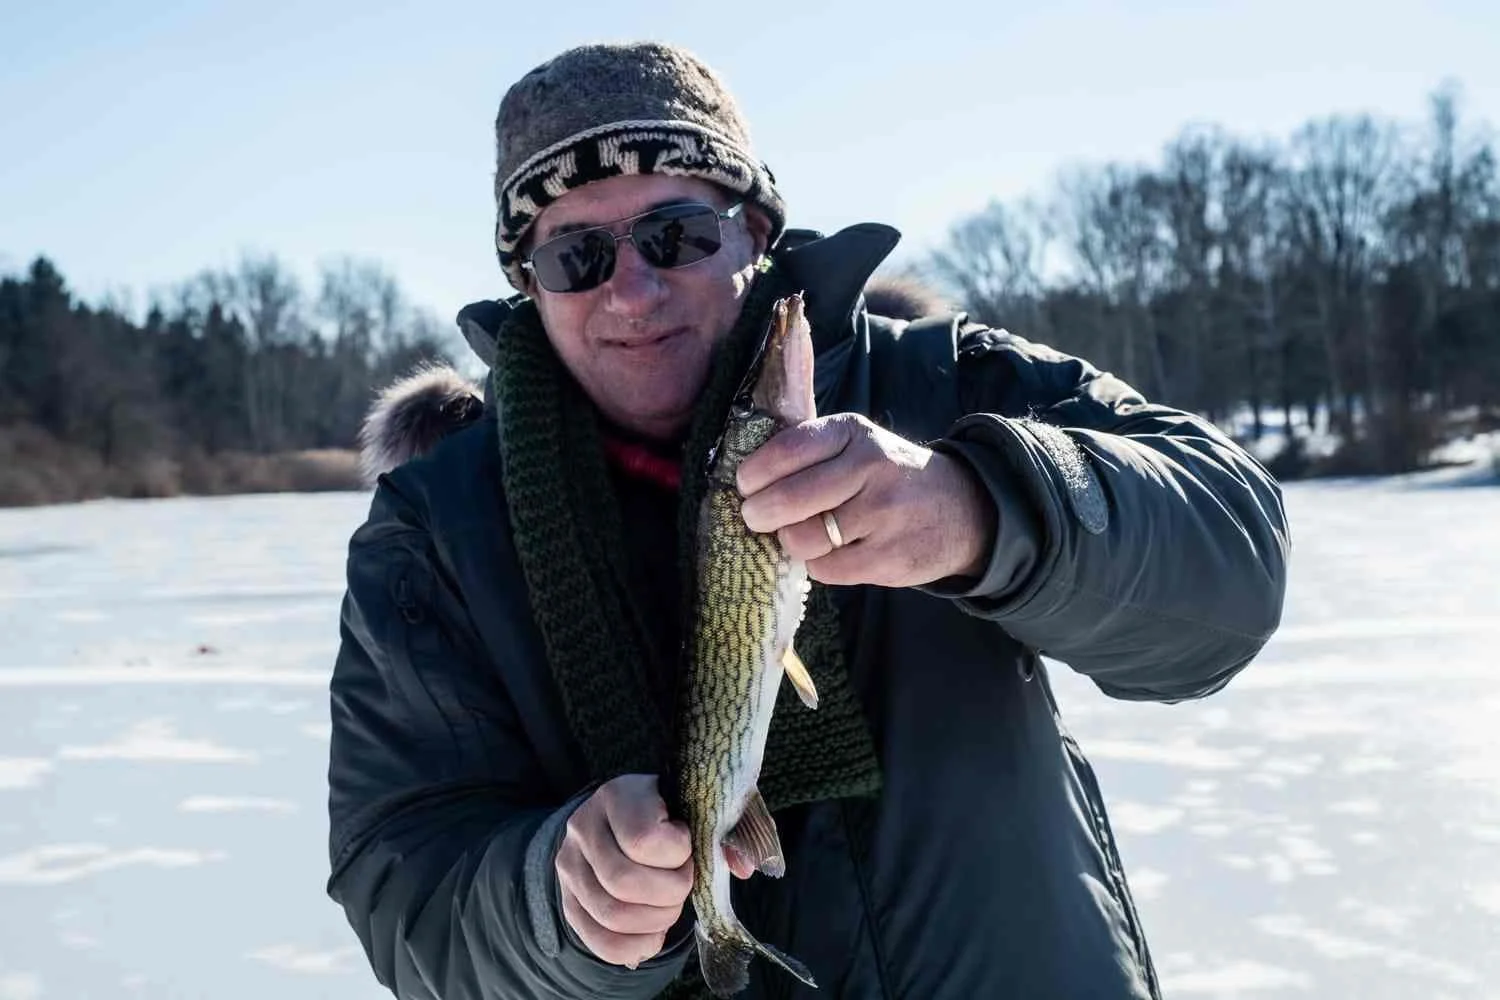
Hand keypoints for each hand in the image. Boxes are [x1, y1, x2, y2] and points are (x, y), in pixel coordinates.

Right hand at [555, 774, 753, 968]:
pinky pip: (598, 940)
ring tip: (669, 907)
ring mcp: (570, 865)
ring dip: (654, 922)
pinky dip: (634, 947)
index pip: (643, 839)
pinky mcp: (569, 899)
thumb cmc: (672, 813)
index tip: (686, 847)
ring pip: (611, 914)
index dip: (676, 855)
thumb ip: (726, 829)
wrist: (623, 821)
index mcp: (620, 794)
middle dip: (668, 894)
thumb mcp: (699, 806)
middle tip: (683, 885)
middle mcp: (584, 826)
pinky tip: (653, 935)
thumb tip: (744, 866)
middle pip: (624, 882)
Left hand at [737, 413, 995, 587]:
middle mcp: (871, 467)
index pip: (786, 449)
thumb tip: (743, 470)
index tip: (745, 485)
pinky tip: (831, 552)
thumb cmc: (888, 476)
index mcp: (853, 432)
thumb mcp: (856, 443)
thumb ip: (808, 448)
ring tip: (801, 533)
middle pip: (788, 499)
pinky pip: (825, 569)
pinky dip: (818, 564)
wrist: (961, 510)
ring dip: (790, 541)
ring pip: (802, 538)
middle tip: (756, 517)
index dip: (754, 473)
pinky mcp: (889, 557)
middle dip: (759, 513)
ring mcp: (883, 514)